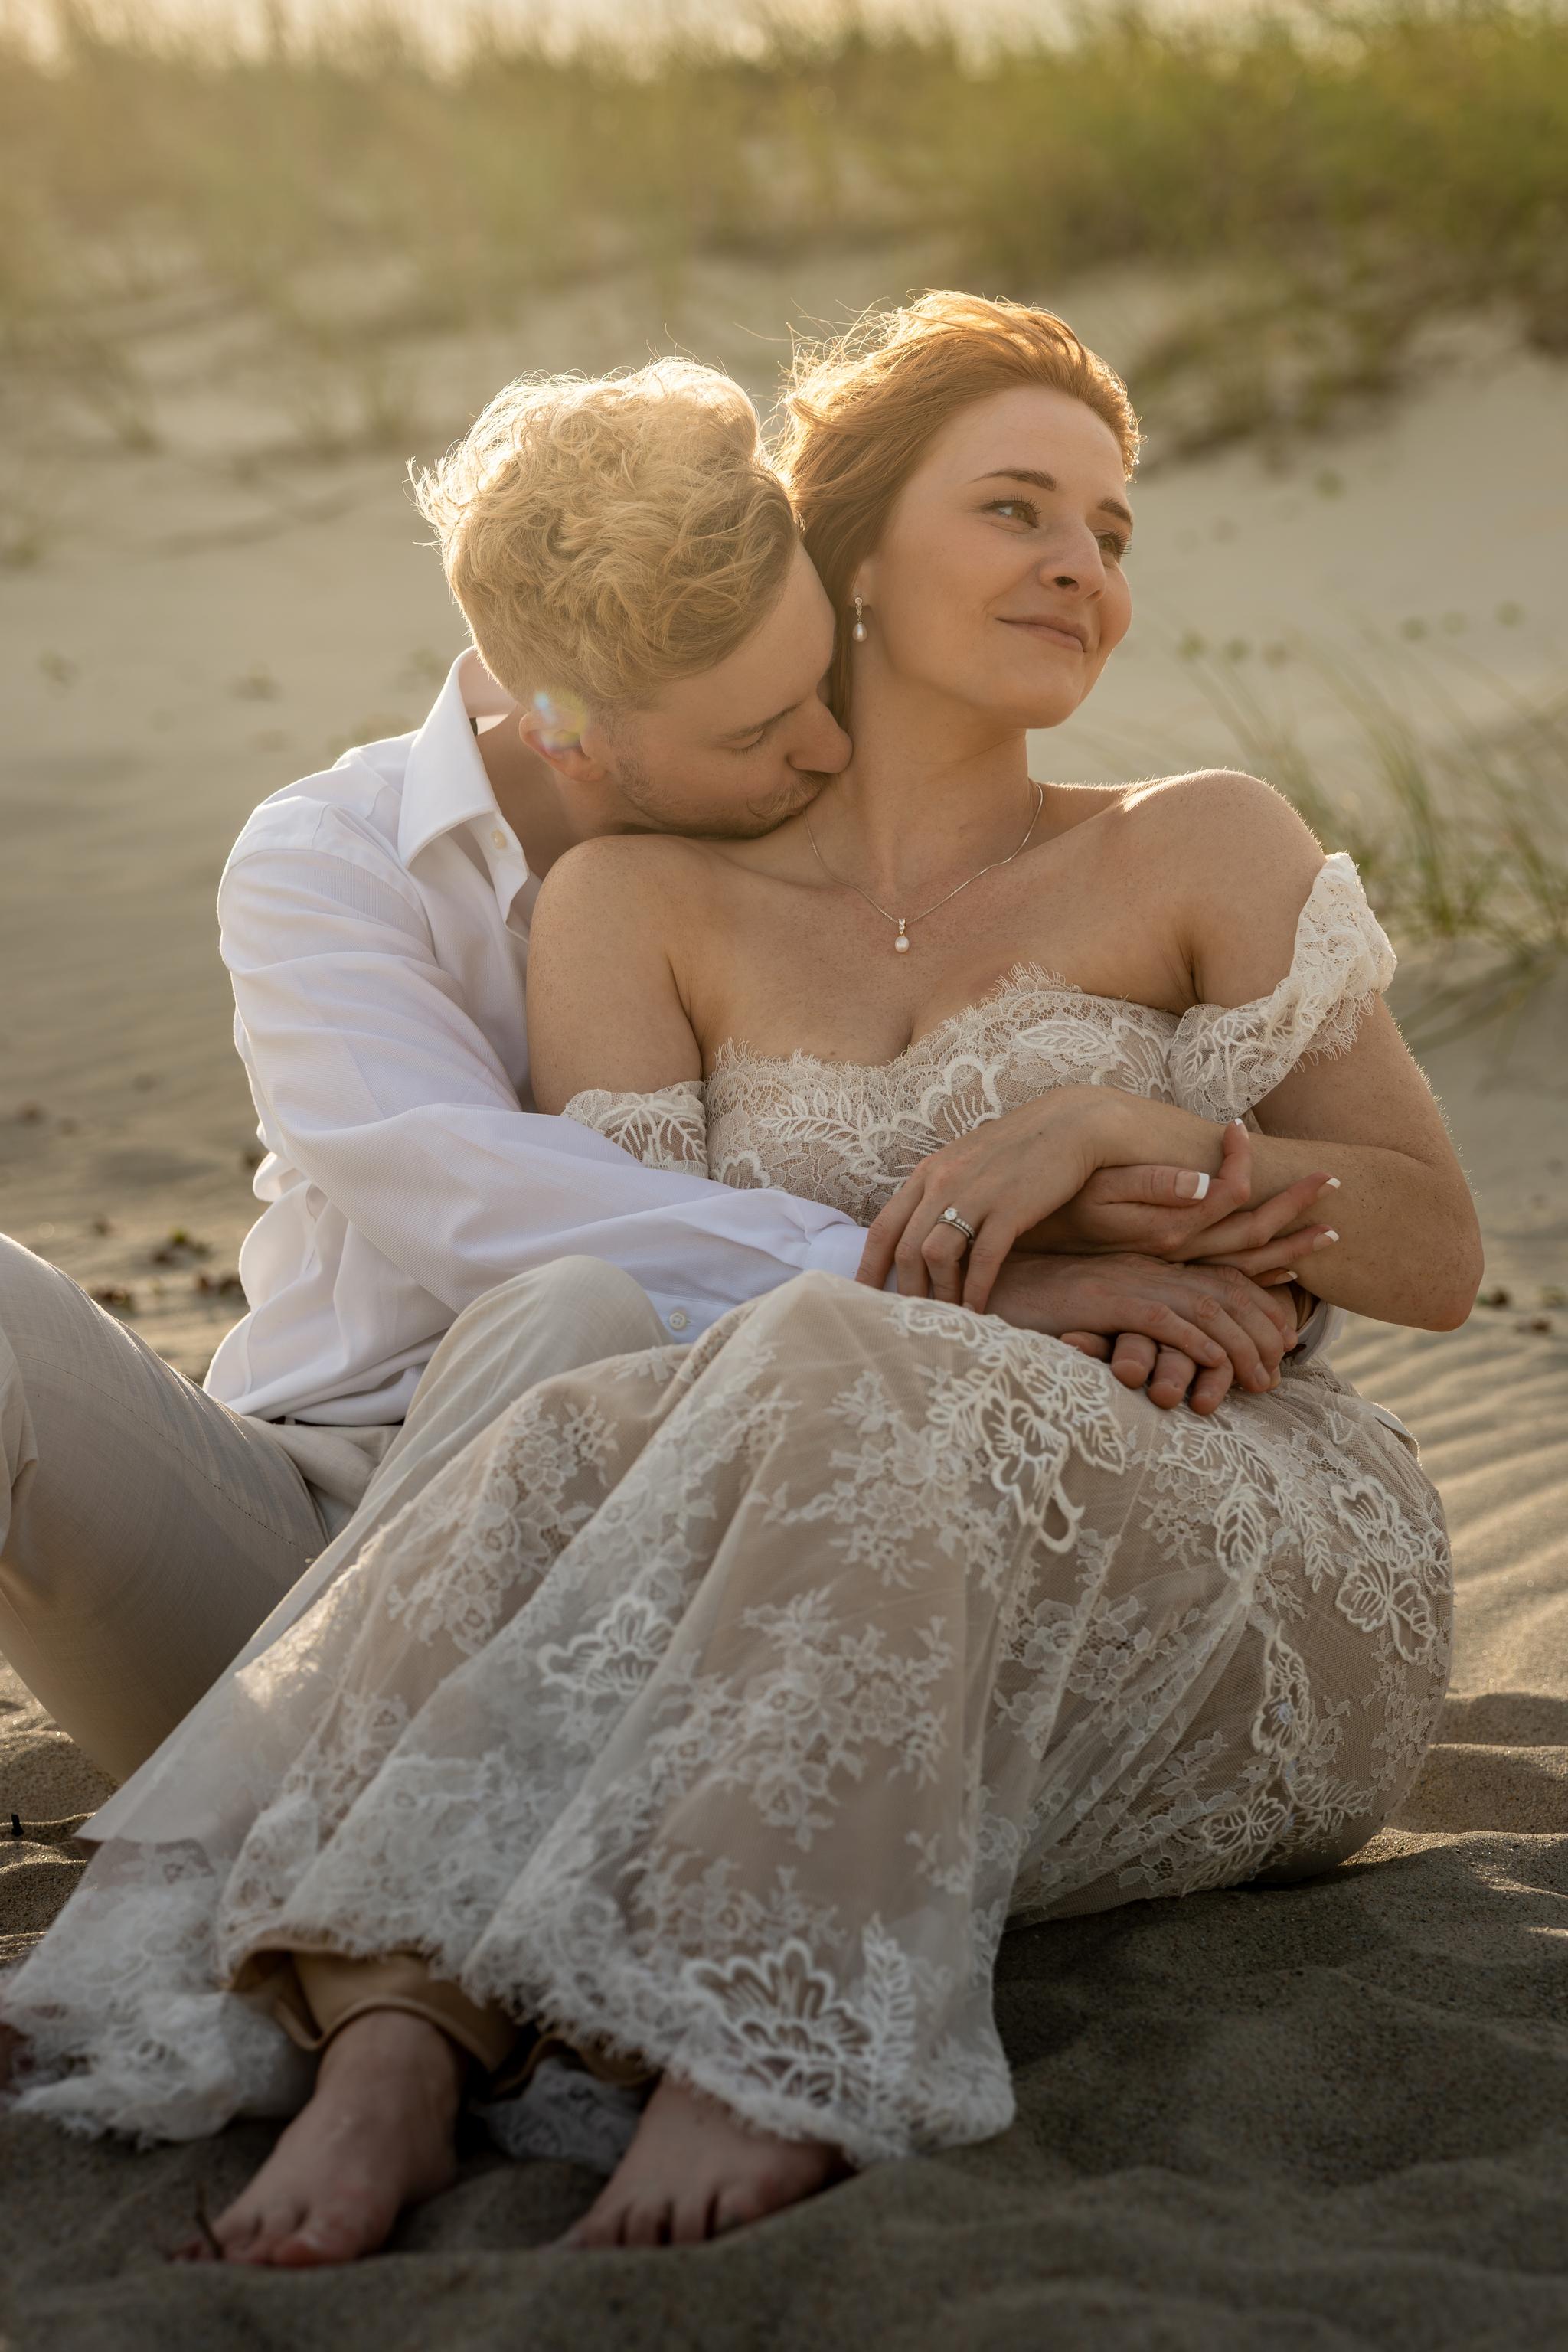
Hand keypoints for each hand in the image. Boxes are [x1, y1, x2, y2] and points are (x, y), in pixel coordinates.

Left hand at [856, 1087, 1116, 1311]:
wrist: (1069, 1124)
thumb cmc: (1019, 1149)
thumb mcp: (965, 1163)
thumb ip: (940, 1193)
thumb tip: (921, 1235)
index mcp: (927, 1173)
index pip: (883, 1227)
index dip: (867, 1268)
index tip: (861, 1298)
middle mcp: (942, 1183)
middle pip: (905, 1248)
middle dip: (904, 1291)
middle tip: (908, 1320)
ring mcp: (975, 1194)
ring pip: (936, 1255)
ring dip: (939, 1294)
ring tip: (947, 1317)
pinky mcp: (1010, 1208)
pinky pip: (983, 1259)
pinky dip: (975, 1290)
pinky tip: (978, 1311)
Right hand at [986, 1252, 1297, 1411]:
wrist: (980, 1286)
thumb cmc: (1033, 1304)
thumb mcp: (1096, 1306)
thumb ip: (1136, 1315)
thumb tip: (1170, 1345)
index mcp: (1148, 1263)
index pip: (1220, 1273)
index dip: (1262, 1296)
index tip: (1289, 1330)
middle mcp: (1145, 1265)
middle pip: (1227, 1282)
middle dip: (1272, 1307)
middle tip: (1294, 1352)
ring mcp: (1126, 1279)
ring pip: (1207, 1306)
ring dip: (1244, 1343)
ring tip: (1266, 1377)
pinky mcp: (1104, 1298)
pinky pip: (1166, 1322)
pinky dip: (1198, 1346)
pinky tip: (1217, 1371)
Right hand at [1031, 1120, 1340, 1282]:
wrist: (1009, 1285)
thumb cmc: (1046, 1238)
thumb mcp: (1097, 1202)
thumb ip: (1150, 1190)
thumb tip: (1206, 1181)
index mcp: (1161, 1223)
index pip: (1225, 1192)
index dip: (1246, 1163)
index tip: (1245, 1129)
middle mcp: (1169, 1251)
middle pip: (1247, 1230)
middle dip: (1294, 1206)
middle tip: (1334, 1180)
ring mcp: (1161, 1279)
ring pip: (1241, 1269)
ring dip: (1289, 1249)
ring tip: (1328, 1234)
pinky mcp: (1143, 1305)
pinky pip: (1206, 1309)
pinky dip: (1250, 1296)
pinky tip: (1280, 1286)